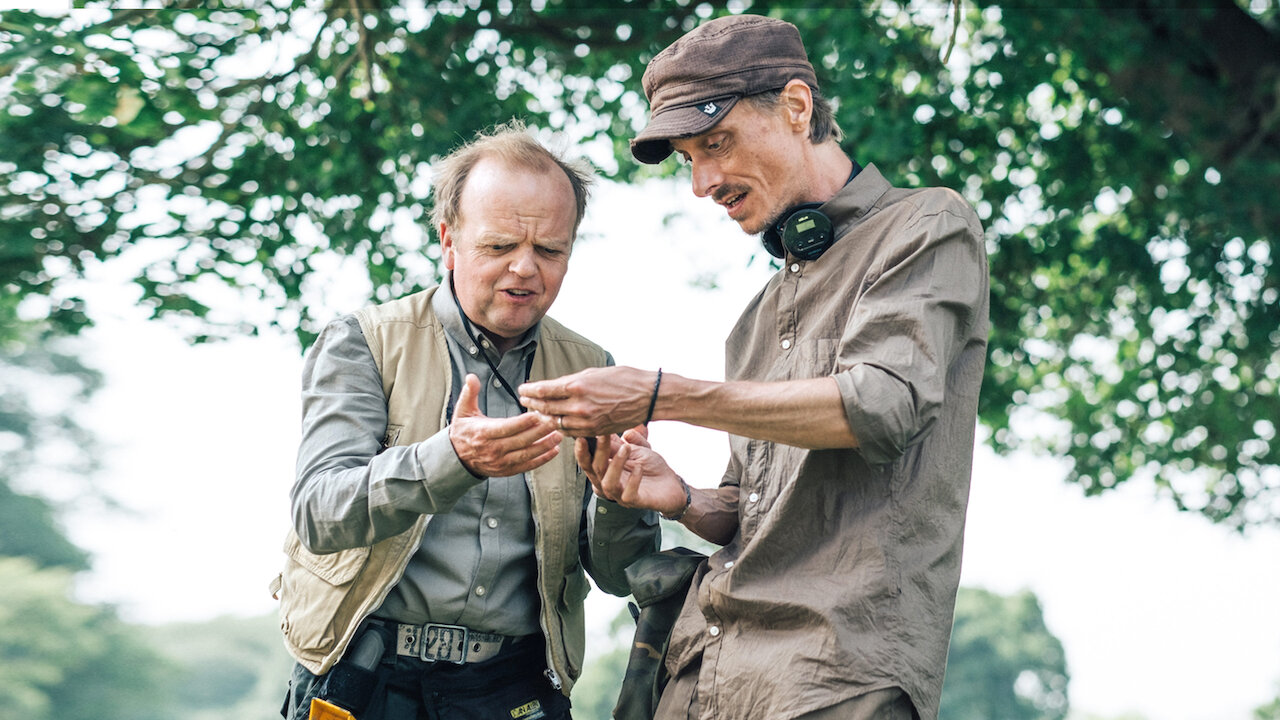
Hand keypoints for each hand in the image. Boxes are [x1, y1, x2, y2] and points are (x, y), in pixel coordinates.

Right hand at [449, 374, 561, 477]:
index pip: (506, 427)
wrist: (457, 458)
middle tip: (555, 422)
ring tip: (559, 435)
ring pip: (526, 455)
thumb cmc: (463, 431)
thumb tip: (471, 377)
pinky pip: (526, 466)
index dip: (522, 422)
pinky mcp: (506, 470)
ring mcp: (500, 461)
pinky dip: (541, 460)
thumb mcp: (462, 411)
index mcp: (483, 433)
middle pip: (520, 441)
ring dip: (544, 446)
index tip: (537, 414)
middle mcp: (493, 449)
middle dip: (540, 432)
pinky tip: (554, 451)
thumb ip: (469, 393)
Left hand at [519, 366, 658, 436]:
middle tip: (524, 401)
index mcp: (577, 386)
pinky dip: (560, 427)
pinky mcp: (594, 431)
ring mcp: (587, 421)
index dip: (529, 391)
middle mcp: (579, 405)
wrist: (648, 396)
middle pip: (546, 408)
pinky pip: (571, 432)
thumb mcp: (593, 373)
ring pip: (556, 423)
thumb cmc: (623, 379)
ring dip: (544, 418)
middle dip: (532, 405)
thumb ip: (570, 381)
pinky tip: (556, 422)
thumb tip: (552, 386)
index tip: (522, 390)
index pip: (543, 391)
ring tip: (537, 413)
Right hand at [585, 435, 687, 516]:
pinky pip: (628, 494)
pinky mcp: (635, 502)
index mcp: (605, 471)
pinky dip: (632, 480)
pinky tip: (639, 468)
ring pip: (608, 483)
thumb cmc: (651, 466)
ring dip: (615, 464)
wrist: (673, 484)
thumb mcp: (635, 449)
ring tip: (625, 448)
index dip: (582, 450)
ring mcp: (620, 495)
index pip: (588, 461)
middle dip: (598, 451)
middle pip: (595, 470)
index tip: (582, 435)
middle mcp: (608, 484)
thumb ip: (620, 442)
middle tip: (603, 435)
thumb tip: (606, 429)